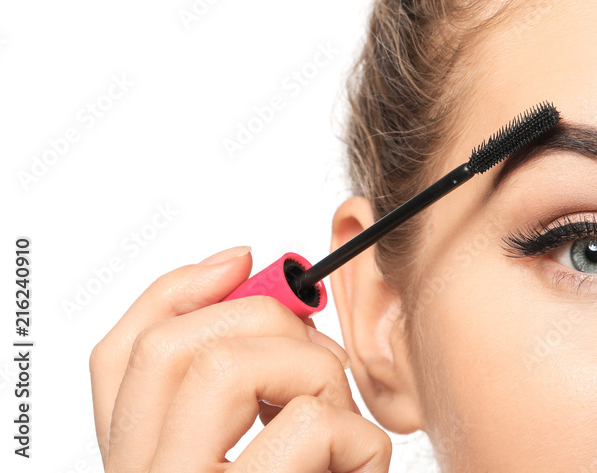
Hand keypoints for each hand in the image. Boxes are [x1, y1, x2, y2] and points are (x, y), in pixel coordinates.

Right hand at [89, 245, 391, 471]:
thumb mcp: (267, 457)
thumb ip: (245, 390)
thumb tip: (250, 275)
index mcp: (141, 470)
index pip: (121, 357)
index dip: (180, 289)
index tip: (244, 259)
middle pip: (177, 347)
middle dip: (271, 328)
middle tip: (319, 372)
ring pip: (232, 365)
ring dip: (316, 378)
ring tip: (339, 433)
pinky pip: (308, 427)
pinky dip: (360, 439)